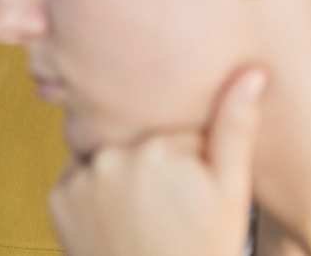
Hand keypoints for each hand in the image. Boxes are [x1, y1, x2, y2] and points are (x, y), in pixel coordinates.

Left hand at [49, 68, 267, 255]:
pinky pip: (77, 180)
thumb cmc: (204, 249)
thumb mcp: (231, 193)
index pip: (172, 133)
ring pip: (105, 158)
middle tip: (168, 212)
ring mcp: (81, 178)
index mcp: (160, 147)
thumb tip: (253, 72)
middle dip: (151, 167)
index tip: (194, 195)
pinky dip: (91, 196)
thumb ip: (236, 127)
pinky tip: (113, 222)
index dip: (189, 162)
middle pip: (135, 142)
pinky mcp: (56, 198)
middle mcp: (114, 154)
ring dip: (119, 177)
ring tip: (142, 219)